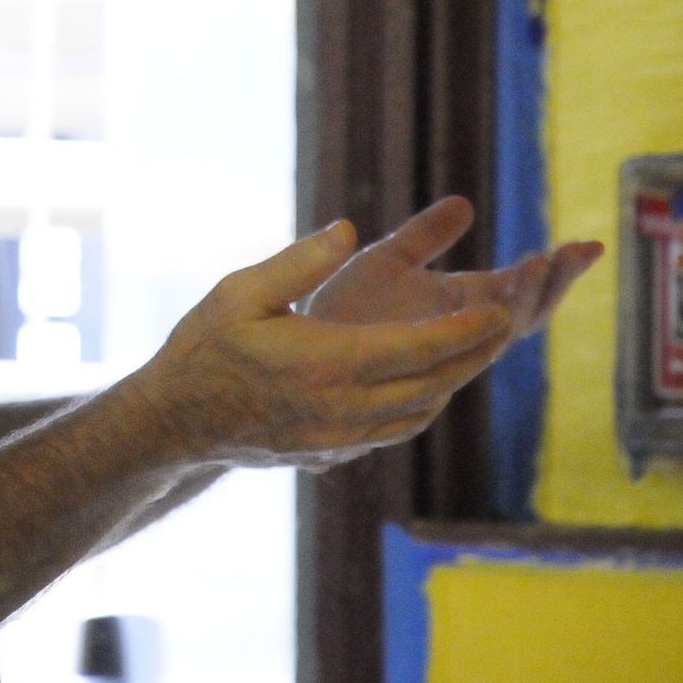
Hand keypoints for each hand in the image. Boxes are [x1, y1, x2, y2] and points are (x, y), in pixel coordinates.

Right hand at [127, 220, 513, 470]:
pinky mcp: (331, 452)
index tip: (503, 308)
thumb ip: (299, 262)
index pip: (420, 347)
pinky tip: (424, 388)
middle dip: (474, 353)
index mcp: (327, 362)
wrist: (175, 421)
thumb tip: (347, 230)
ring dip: (452, 383)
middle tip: (507, 324)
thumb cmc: (203, 347)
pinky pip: (394, 431)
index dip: (467, 329)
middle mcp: (342, 406)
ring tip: (475, 353)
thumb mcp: (241, 291)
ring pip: (419, 412)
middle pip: (432, 382)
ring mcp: (338, 436)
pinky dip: (421, 407)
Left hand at [304, 195, 600, 341]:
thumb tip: (465, 203)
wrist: (293, 349)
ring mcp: (439, 355)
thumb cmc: (344, 307)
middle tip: (574, 252)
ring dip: (521, 302)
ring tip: (537, 263)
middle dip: (552, 285)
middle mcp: (459, 334)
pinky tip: (492, 312)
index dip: (558, 271)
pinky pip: (457, 358)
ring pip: (496, 337)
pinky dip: (480, 337)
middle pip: (523, 315)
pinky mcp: (414, 371)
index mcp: (461, 305)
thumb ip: (425, 237)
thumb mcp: (387, 261)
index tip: (591, 244)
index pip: (521, 289)